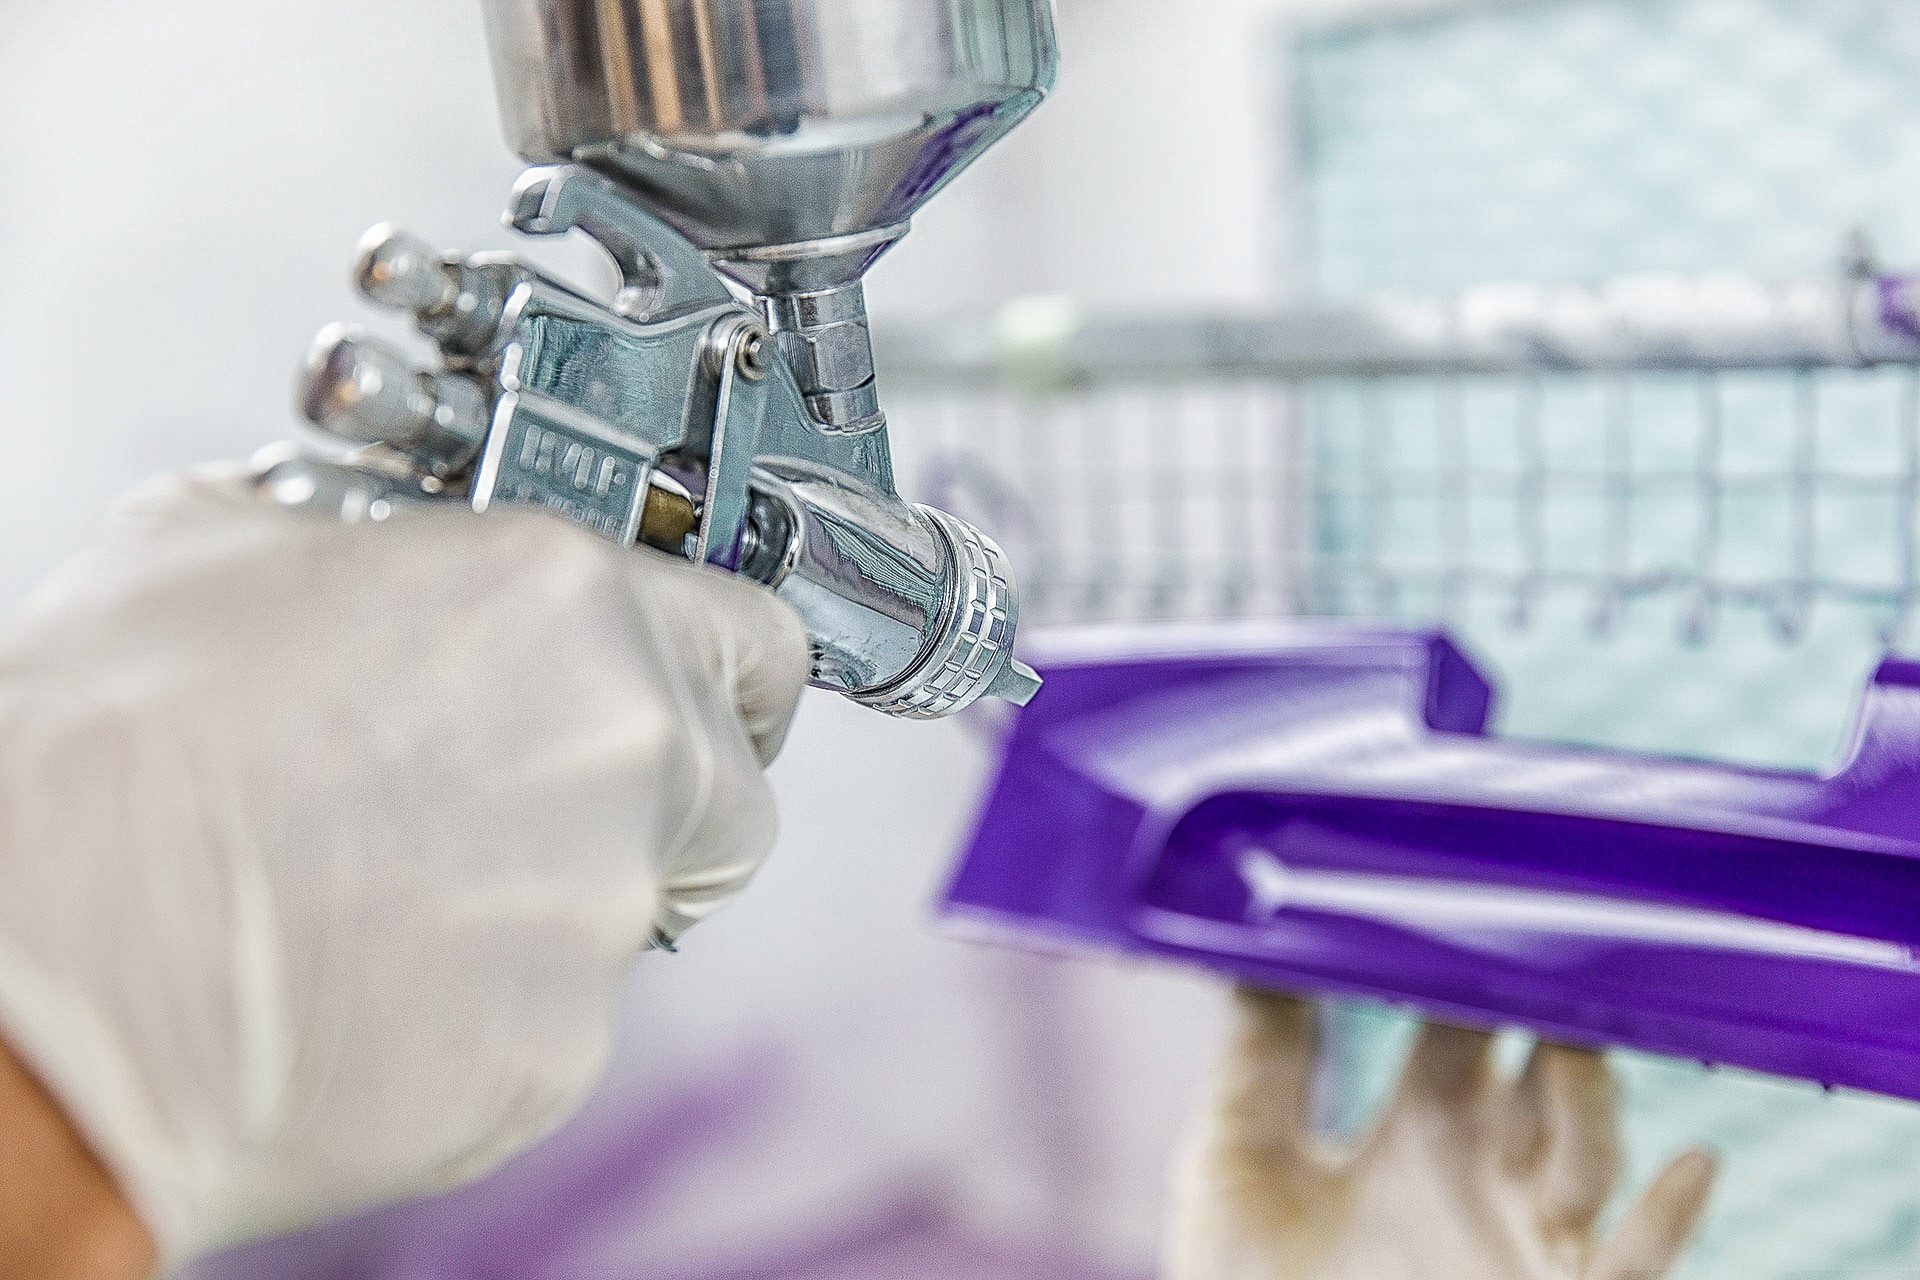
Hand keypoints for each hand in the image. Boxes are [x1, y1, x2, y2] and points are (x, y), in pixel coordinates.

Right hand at [0, 468, 807, 1265]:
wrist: (39, 969)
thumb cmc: (103, 764)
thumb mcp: (216, 548)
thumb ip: (359, 546)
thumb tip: (362, 554)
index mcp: (567, 602)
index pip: (757, 636)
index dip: (727, 668)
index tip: (700, 692)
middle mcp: (622, 746)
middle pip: (731, 781)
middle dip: (664, 791)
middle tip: (540, 797)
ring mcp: (604, 905)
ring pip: (654, 901)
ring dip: (571, 891)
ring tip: (418, 888)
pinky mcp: (563, 1049)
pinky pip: (573, 1012)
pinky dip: (506, 999)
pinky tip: (383, 973)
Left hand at [1165, 988, 1717, 1279]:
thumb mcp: (1236, 1166)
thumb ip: (1258, 1059)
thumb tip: (1254, 939)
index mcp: (1417, 1126)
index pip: (1463, 1024)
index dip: (1474, 967)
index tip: (1483, 898)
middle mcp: (1486, 1172)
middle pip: (1546, 1069)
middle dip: (1551, 1012)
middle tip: (1549, 952)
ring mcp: (1530, 1241)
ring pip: (1594, 1150)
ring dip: (1589, 1104)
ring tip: (1566, 1055)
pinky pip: (1639, 1265)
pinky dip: (1671, 1219)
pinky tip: (1692, 1166)